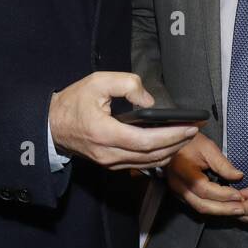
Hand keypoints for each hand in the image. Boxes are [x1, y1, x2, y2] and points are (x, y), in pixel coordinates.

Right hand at [48, 71, 200, 170]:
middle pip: (152, 155)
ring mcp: (110, 163)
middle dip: (177, 143)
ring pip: (149, 164)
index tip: (190, 126)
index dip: (171, 135)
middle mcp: (109, 153)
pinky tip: (167, 144)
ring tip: (185, 136)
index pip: (146, 141)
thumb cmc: (73, 102)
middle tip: (194, 130)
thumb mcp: (97, 82)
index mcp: (105, 133)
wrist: (52, 125)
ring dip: (170, 151)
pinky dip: (157, 156)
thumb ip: (126, 85)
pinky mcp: (111, 165)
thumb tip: (148, 101)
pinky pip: (140, 165)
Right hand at [165, 132, 247, 215]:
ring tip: (235, 208)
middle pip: (201, 205)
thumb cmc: (188, 142)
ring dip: (219, 210)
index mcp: (182, 170)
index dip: (223, 195)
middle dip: (223, 209)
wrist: (172, 142)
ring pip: (199, 208)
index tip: (238, 195)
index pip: (204, 189)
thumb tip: (238, 177)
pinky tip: (224, 205)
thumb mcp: (207, 147)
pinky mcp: (180, 193)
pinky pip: (196, 204)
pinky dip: (212, 207)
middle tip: (240, 208)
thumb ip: (223, 164)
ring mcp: (177, 191)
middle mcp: (177, 184)